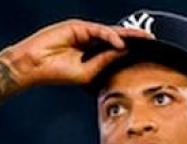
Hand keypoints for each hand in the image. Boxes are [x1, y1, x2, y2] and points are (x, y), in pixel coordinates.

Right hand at [5, 19, 152, 87]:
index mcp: (91, 54)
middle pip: (116, 37)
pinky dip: (110, 37)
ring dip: (127, 35)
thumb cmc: (57, 73)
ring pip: (109, 32)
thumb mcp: (87, 72)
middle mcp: (89, 41)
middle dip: (135, 38)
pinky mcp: (76, 27)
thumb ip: (105, 62)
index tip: (148, 54)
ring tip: (144, 40)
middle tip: (153, 40)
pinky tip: (120, 44)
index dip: (131, 50)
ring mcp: (83, 32)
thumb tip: (125, 53)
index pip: (115, 50)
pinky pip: (98, 30)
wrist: (34, 66)